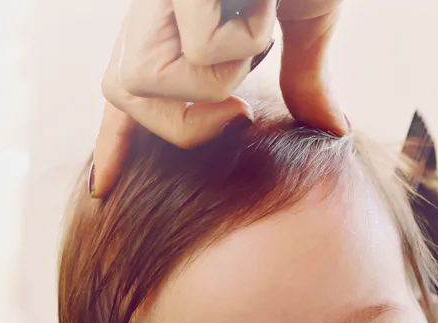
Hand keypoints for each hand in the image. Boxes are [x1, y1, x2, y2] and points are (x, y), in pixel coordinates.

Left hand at [92, 0, 346, 196]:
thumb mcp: (308, 23)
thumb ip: (307, 77)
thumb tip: (331, 127)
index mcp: (178, 21)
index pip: (133, 94)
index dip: (116, 143)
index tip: (106, 189)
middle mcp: (158, 9)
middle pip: (123, 94)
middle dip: (181, 126)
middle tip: (238, 113)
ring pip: (152, 83)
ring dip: (215, 80)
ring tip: (255, 34)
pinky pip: (201, 54)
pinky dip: (242, 42)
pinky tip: (261, 3)